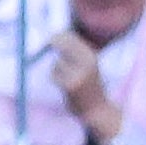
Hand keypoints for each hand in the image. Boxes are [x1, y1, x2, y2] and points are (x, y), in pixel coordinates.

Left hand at [49, 27, 120, 144]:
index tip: (52, 37)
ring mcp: (78, 74)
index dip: (60, 36)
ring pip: (57, 63)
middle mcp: (86, 63)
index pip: (72, 38)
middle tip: (49, 43)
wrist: (96, 108)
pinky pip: (54, 75)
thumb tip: (55, 37)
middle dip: (54, 43)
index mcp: (91, 56)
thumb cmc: (89, 85)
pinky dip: (55, 78)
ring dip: (56, 68)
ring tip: (65, 77)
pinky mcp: (70, 85)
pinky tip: (63, 85)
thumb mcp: (87, 65)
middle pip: (63, 45)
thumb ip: (75, 52)